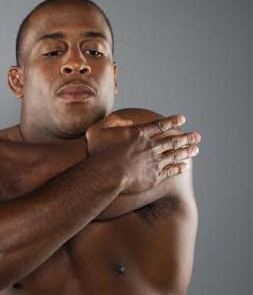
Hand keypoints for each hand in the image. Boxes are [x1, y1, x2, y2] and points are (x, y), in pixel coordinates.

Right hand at [85, 113, 200, 192]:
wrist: (107, 174)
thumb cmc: (98, 153)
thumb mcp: (97, 132)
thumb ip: (109, 123)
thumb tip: (121, 118)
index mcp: (138, 134)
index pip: (159, 126)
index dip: (172, 122)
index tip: (182, 119)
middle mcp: (150, 147)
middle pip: (172, 140)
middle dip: (186, 137)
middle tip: (197, 136)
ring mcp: (154, 162)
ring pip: (175, 155)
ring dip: (187, 151)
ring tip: (196, 149)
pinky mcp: (154, 176)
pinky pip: (171, 171)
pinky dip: (179, 168)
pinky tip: (185, 166)